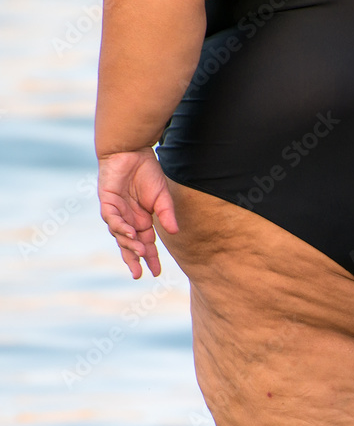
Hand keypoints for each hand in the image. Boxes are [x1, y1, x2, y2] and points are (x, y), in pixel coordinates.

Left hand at [97, 148, 178, 278]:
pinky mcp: (107, 202)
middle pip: (129, 245)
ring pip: (120, 234)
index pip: (146, 244)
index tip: (156, 273)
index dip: (151, 259)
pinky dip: (120, 227)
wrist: (131, 151)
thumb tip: (175, 233)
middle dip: (133, 260)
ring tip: (138, 252)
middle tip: (138, 274)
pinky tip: (129, 233)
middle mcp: (128, 220)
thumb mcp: (162, 198)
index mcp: (142, 221)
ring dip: (129, 244)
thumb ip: (166, 215)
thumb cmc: (147, 173)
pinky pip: (112, 219)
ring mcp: (117, 212)